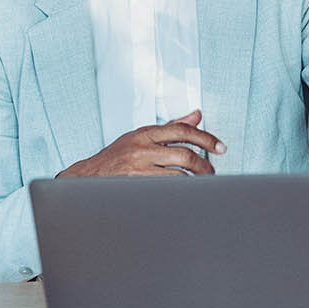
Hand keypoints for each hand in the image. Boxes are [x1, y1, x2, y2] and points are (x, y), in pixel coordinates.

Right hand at [57, 110, 224, 177]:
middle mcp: (142, 149)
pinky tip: (186, 192)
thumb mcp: (141, 136)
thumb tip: (196, 115)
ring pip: (179, 176)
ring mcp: (138, 170)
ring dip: (195, 181)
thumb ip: (171, 127)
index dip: (206, 138)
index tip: (220, 147)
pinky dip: (180, 191)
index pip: (183, 131)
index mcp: (145, 133)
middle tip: (211, 172)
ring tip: (201, 184)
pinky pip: (166, 190)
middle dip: (204, 165)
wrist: (88, 177)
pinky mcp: (136, 187)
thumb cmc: (116, 157)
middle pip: (185, 155)